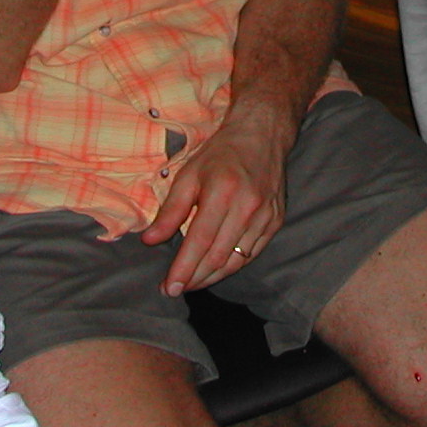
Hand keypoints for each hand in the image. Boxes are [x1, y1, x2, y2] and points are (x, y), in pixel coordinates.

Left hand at [139, 108, 292, 296]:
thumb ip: (170, 210)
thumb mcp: (189, 174)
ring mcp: (265, 217)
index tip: (169, 288)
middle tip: (175, 290)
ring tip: (192, 283)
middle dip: (194, 279)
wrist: (262, 135)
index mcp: (223, 192)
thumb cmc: (221, 154)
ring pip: (236, 261)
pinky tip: (216, 269)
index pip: (200, 242)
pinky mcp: (275, 222)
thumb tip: (150, 240)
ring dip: (212, 278)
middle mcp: (248, 208)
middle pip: (218, 257)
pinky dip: (232, 266)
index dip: (184, 269)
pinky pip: (252, 254)